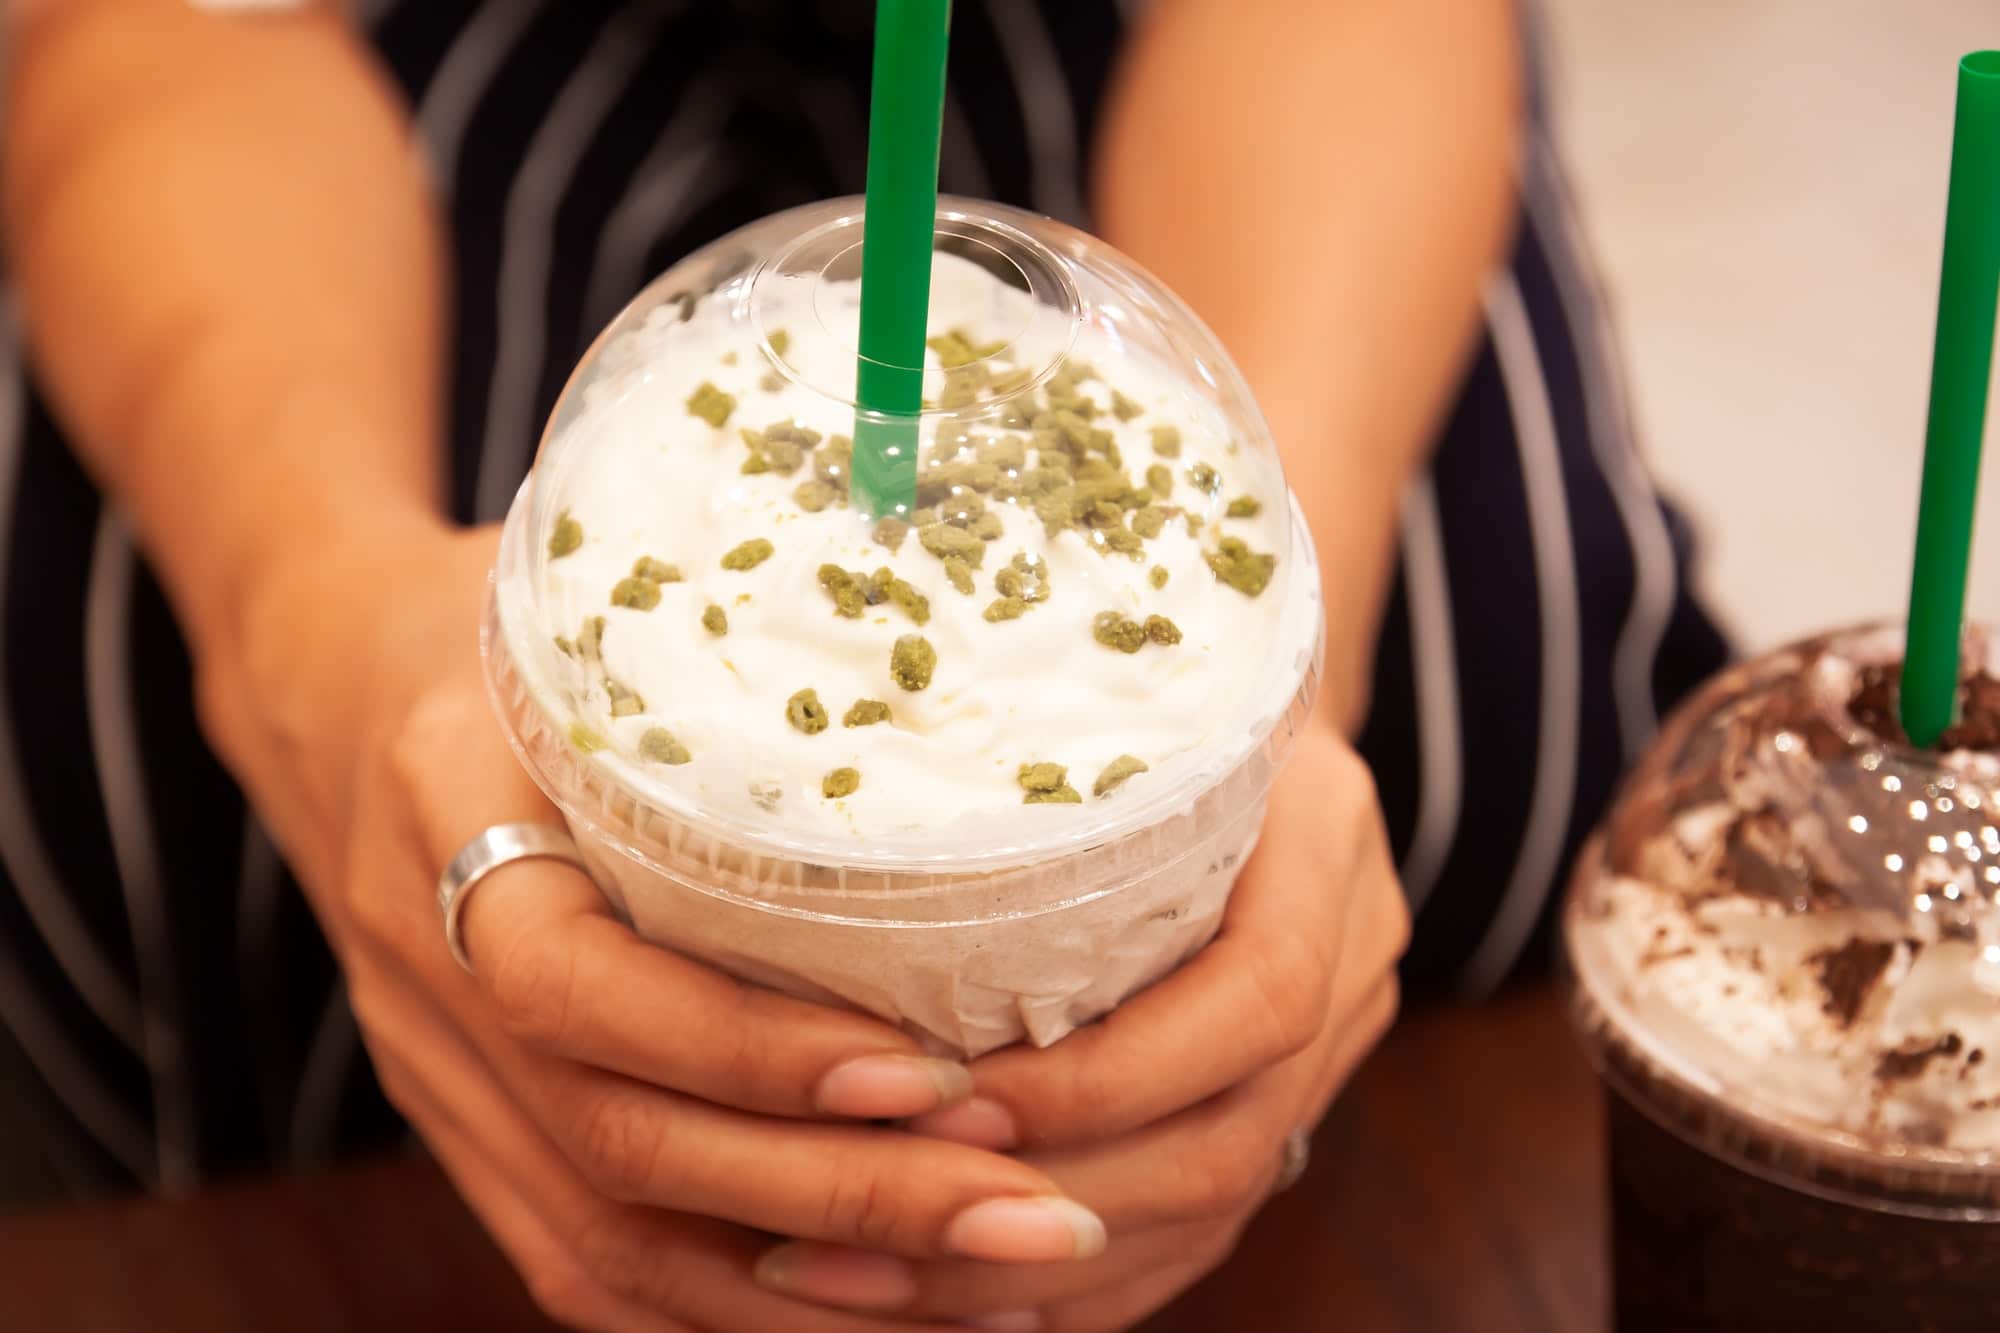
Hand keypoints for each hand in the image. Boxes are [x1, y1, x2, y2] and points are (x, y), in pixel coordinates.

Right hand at [195, 518, 1111, 1331]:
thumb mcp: (583, 603)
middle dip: (845, 1201)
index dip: (753, 1048)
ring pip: (608, 1237)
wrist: (328, 688)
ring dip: (811, 1294)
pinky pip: (580, 1258)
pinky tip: (875, 1318)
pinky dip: (728, 1311)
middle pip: (621, 1143)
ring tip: (995, 1296)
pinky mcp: (465, 1127)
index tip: (929, 1070)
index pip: (577, 985)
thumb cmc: (493, 620)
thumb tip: (951, 663)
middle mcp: (427, 973)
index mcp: (447, 812)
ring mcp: (437, 1072)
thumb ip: (717, 650)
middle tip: (1036, 1216)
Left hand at [749, 725, 1409, 1330]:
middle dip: (1043, 1202)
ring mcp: (1337, 1041)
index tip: (945, 1102)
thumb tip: (818, 873)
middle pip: (1233, 1137)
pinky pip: (1199, 1226)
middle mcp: (1354, 955)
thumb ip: (1028, 782)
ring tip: (864, 1283)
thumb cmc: (1129, 686)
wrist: (1235, 696)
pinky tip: (957, 1304)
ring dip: (1031, 1268)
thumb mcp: (1100, 703)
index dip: (1106, 1075)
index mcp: (1324, 843)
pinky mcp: (1287, 1099)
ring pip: (1212, 1207)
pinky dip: (1077, 1284)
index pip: (1255, 999)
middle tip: (867, 1218)